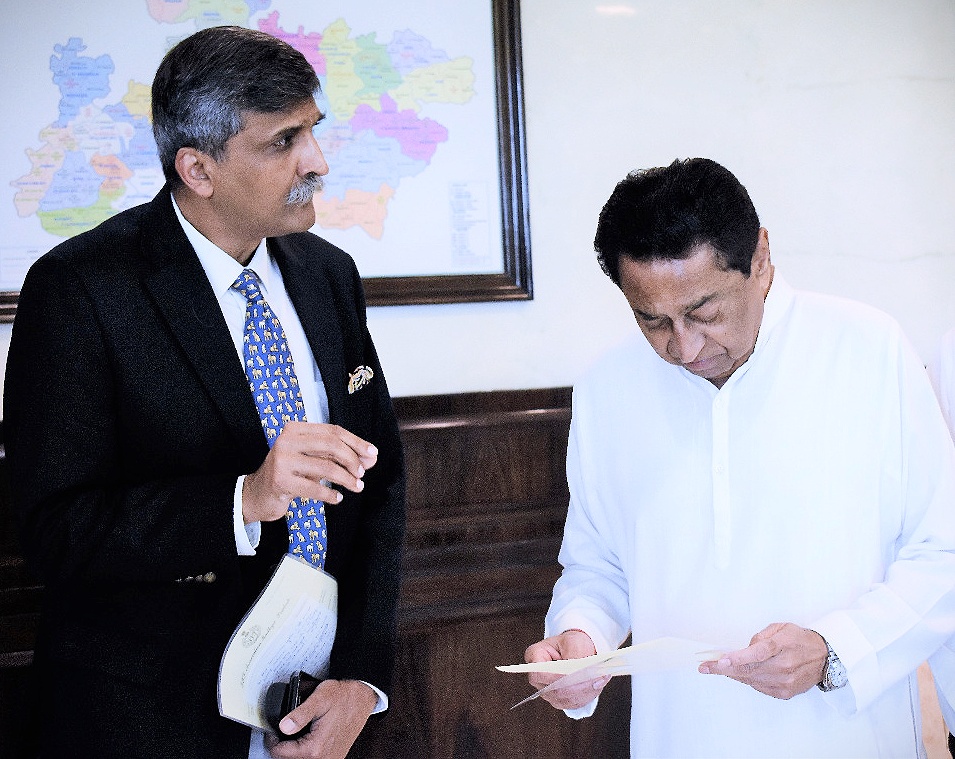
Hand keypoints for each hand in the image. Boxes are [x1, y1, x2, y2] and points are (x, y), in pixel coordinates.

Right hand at [243, 422, 378, 523]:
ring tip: (356, 486)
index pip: (333, 431)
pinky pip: (315, 488)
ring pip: (326, 467)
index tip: (372, 454)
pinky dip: (331, 494)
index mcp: (295, 429)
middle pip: (331, 445)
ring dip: (347, 479)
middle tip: (362, 473)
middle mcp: (287, 441)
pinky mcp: (281, 481)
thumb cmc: (290, 473)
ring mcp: (282, 461)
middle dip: (352, 459)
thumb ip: (340, 456)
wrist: (258, 494)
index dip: (356, 442)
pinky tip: (337, 498)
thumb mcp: (313, 459)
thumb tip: (370, 458)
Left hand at [264, 679, 376, 758]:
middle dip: (283, 746)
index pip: (280, 754)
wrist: (362, 698)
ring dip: (293, 750)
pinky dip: (306, 751)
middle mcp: (324, 758)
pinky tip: (306, 738)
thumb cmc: (343, 697)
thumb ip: (300, 714)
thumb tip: (283, 726)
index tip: (273, 730)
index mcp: (316, 747)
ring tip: (293, 733)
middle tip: (282, 730)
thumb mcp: (320, 698)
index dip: (272, 740)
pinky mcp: (334, 757)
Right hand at [523, 630, 608, 709]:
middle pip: (554, 690)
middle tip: (596, 676)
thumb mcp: (573, 641)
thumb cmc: (572, 643)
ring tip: (600, 677)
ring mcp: (548, 692)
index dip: (555, 677)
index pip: (538, 673)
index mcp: (535, 657)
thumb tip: (578, 673)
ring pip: (567, 699)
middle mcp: (538, 678)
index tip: (574, 674)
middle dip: (578, 685)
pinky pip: (575, 703)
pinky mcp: (561, 700)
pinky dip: (589, 694)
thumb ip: (573, 656)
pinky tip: (598, 683)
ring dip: (586, 690)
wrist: (578, 650)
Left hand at [698, 622, 827, 698]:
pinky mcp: (785, 692)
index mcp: (783, 645)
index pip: (758, 653)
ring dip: (734, 674)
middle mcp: (785, 666)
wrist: (825, 658)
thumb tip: (745, 649)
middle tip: (705, 667)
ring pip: (751, 680)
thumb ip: (761, 637)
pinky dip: (748, 679)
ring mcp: (785, 682)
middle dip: (724, 669)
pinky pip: (759, 687)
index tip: (720, 660)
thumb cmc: (800, 639)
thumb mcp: (781, 628)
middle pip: (749, 670)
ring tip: (722, 667)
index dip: (738, 658)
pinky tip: (742, 673)